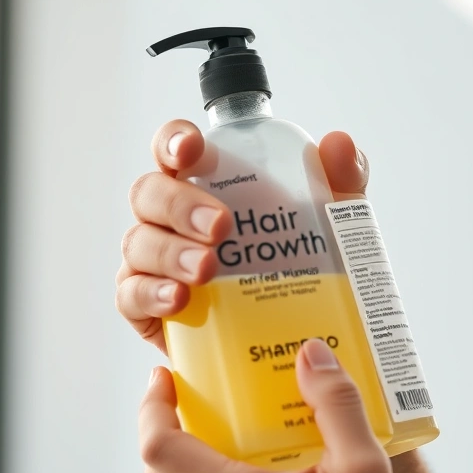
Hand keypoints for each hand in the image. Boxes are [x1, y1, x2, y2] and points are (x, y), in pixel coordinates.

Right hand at [115, 120, 369, 353]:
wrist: (297, 331)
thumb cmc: (305, 260)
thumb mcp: (335, 219)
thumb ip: (342, 177)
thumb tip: (338, 143)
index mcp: (208, 183)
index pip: (175, 149)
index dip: (174, 141)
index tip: (192, 151)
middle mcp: (173, 216)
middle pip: (149, 192)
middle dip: (180, 205)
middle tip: (221, 227)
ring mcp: (155, 259)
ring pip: (139, 242)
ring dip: (170, 252)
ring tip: (207, 269)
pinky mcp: (149, 306)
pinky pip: (130, 294)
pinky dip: (151, 294)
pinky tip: (178, 299)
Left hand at [140, 339, 404, 472]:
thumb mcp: (363, 469)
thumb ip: (336, 406)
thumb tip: (313, 355)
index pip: (159, 447)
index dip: (152, 407)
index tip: (165, 377)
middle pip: (156, 471)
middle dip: (164, 426)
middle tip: (193, 396)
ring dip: (178, 461)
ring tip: (214, 431)